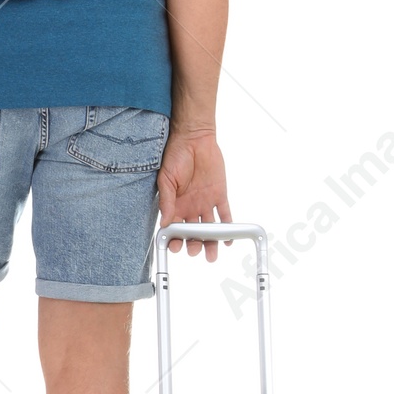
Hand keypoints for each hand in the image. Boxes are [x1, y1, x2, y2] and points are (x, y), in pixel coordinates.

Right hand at [156, 126, 229, 259]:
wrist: (194, 139)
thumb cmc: (175, 155)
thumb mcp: (166, 179)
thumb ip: (166, 201)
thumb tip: (165, 223)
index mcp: (174, 205)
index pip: (174, 228)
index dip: (174, 239)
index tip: (175, 247)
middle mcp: (190, 207)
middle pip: (192, 232)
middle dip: (193, 244)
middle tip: (195, 251)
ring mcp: (205, 202)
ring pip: (209, 228)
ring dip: (210, 241)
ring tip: (212, 254)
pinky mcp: (220, 195)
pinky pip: (225, 214)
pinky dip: (227, 227)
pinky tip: (227, 239)